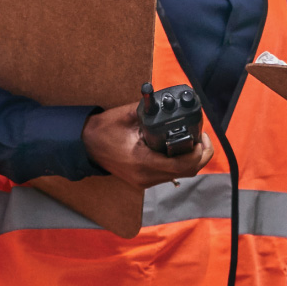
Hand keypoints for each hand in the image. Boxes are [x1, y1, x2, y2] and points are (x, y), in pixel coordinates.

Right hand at [81, 100, 212, 188]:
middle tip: (201, 137)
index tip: (201, 136)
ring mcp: (144, 181)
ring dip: (191, 159)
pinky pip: (169, 174)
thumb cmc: (103, 130)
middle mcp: (146, 176)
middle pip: (187, 172)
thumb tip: (170, 104)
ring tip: (192, 140)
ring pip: (180, 174)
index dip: (198, 152)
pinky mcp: (144, 180)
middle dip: (200, 155)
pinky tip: (178, 148)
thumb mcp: (127, 116)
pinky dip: (180, 162)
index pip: (182, 165)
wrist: (84, 145)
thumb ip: (150, 110)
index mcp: (143, 162)